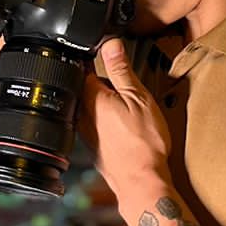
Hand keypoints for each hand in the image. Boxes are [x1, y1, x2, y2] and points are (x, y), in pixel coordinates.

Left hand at [81, 39, 171, 219]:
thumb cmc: (143, 144)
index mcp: (91, 97)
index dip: (93, 55)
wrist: (141, 182)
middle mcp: (81, 114)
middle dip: (98, 78)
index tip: (102, 49)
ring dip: (101, 99)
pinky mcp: (91, 145)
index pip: (83, 66)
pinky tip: (121, 122)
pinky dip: (104, 116)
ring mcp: (84, 131)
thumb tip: (110, 44)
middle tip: (119, 76)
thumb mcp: (139, 98)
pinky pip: (92, 121)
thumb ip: (122, 70)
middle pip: (84, 86)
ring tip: (124, 102)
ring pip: (87, 104)